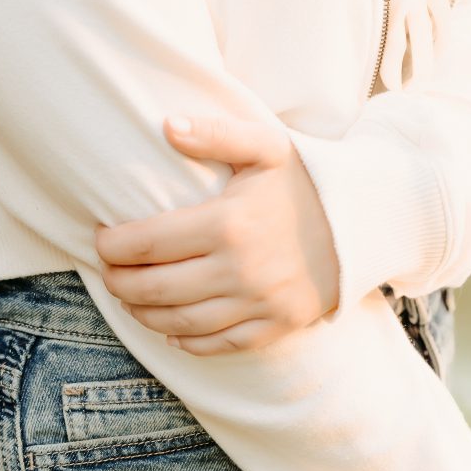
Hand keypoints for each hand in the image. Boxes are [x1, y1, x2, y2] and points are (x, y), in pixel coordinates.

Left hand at [94, 112, 341, 352]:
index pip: (146, 244)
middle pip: (155, 288)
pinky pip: (221, 344)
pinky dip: (188, 341)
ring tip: (130, 299)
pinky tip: (171, 329)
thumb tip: (167, 125)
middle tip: (107, 271)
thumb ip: (215, 133)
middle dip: (119, 282)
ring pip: (181, 322)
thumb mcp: (266, 145)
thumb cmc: (310, 178)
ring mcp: (259, 303)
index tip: (101, 239)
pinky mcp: (277, 325)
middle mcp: (239, 270)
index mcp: (228, 224)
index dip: (112, 246)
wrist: (369, 220)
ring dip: (144, 315)